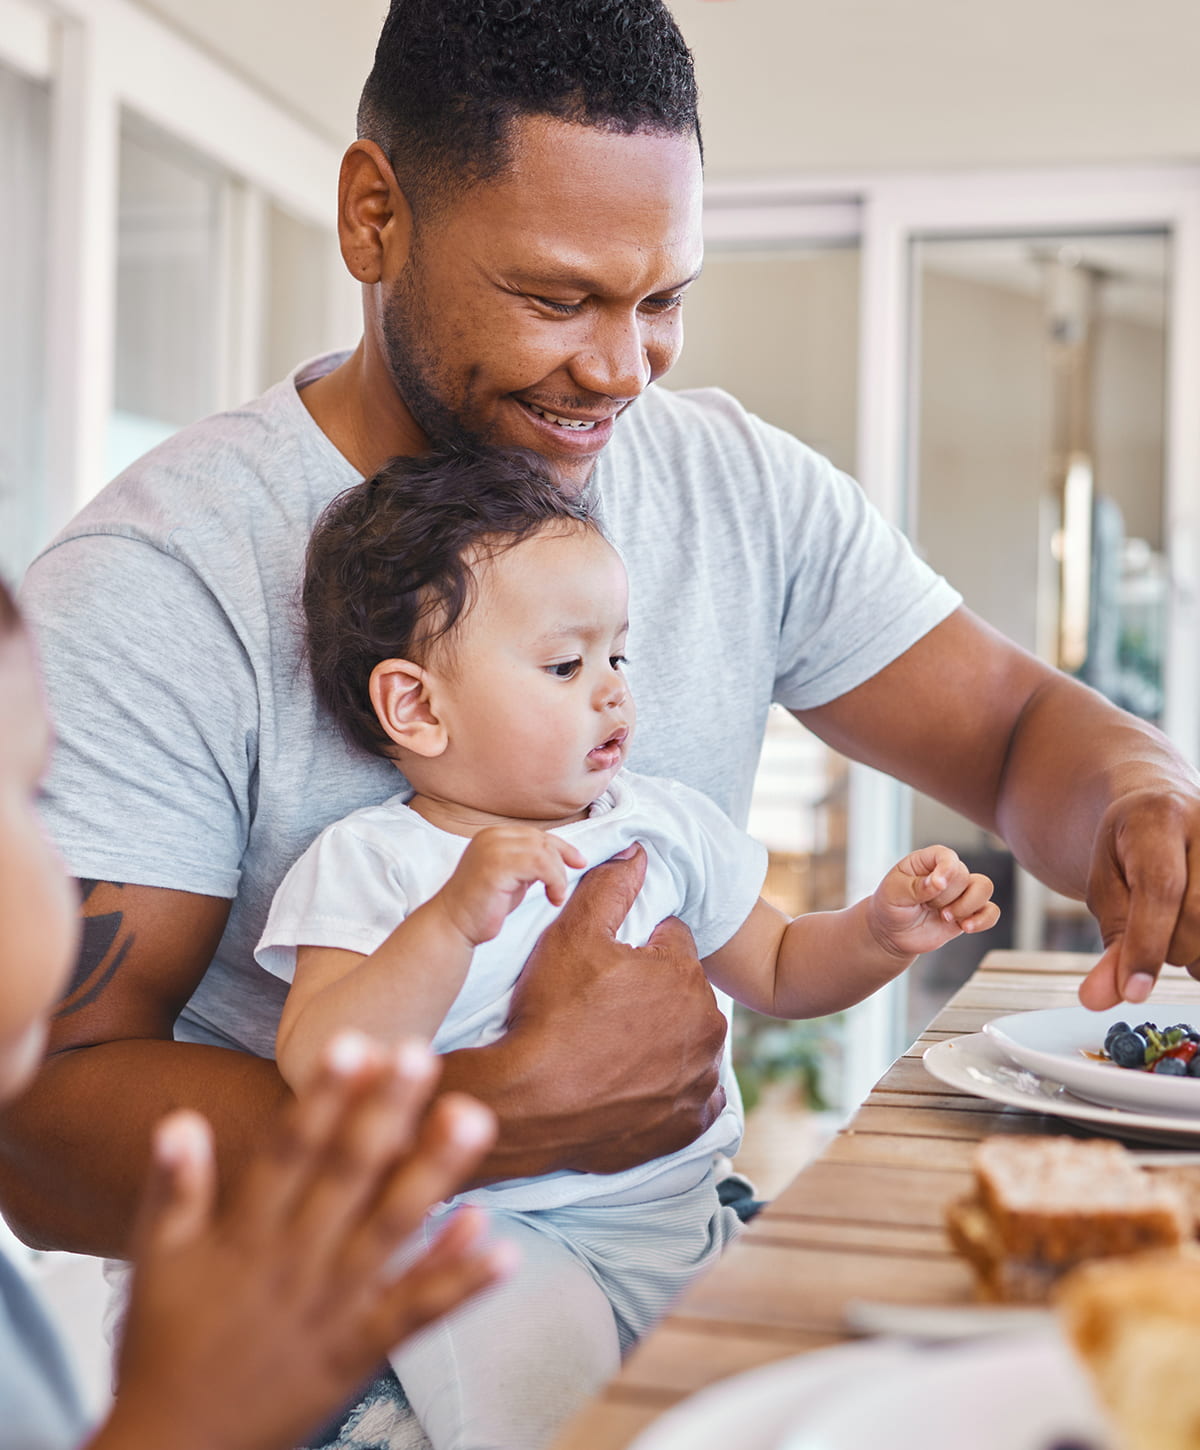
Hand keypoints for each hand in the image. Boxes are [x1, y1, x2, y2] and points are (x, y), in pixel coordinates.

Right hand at [97, 1034, 511, 1449]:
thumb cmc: (162, 1344)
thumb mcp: (155, 1260)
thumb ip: (172, 1187)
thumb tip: (180, 1118)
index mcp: (246, 1233)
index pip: (289, 1150)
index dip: (321, 1097)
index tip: (353, 1044)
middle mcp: (294, 1261)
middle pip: (348, 1175)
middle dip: (386, 1112)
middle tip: (424, 1054)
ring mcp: (332, 1307)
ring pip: (391, 1231)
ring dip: (434, 1175)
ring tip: (473, 1120)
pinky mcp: (359, 1351)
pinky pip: (416, 1313)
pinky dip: (459, 1282)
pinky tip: (503, 1249)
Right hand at [438, 825, 586, 946]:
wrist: (454, 924)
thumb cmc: (483, 904)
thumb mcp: (511, 876)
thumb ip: (528, 862)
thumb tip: (558, 857)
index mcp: (493, 835)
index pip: (536, 834)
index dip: (562, 847)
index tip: (579, 861)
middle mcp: (492, 836)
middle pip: (542, 841)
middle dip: (561, 863)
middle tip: (561, 889)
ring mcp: (493, 849)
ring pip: (544, 852)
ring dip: (558, 876)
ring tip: (555, 896)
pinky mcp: (497, 866)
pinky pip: (540, 865)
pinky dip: (554, 881)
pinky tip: (552, 898)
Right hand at [503, 844, 728, 1174]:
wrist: (529, 1105)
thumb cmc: (550, 1014)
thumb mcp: (571, 935)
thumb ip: (610, 887)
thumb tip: (638, 852)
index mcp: (684, 973)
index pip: (670, 941)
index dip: (635, 950)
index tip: (605, 970)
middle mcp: (706, 1025)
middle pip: (682, 992)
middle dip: (653, 995)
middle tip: (603, 1011)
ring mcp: (700, 1078)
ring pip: (687, 1042)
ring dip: (662, 1042)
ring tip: (612, 1049)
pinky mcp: (690, 1123)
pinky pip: (689, 1096)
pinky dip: (668, 1090)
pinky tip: (633, 1086)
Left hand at [868, 844, 999, 958]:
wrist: (893, 933)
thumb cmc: (890, 906)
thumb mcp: (893, 893)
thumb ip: (915, 887)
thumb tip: (938, 883)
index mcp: (926, 861)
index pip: (946, 855)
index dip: (946, 869)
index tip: (937, 885)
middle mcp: (947, 873)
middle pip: (964, 876)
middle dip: (946, 896)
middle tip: (926, 906)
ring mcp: (959, 893)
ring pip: (984, 888)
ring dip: (967, 906)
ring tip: (945, 917)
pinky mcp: (968, 913)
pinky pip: (991, 912)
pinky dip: (983, 920)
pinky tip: (966, 927)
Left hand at [1078, 786, 1199, 1008]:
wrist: (1163, 805)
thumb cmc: (1130, 850)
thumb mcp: (1105, 886)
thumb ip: (1111, 941)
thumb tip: (1098, 1000)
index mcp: (1158, 817)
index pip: (1160, 888)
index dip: (1147, 945)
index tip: (1133, 991)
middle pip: (1199, 915)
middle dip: (1170, 950)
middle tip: (1153, 948)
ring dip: (1199, 954)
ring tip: (1177, 935)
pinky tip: (1199, 939)